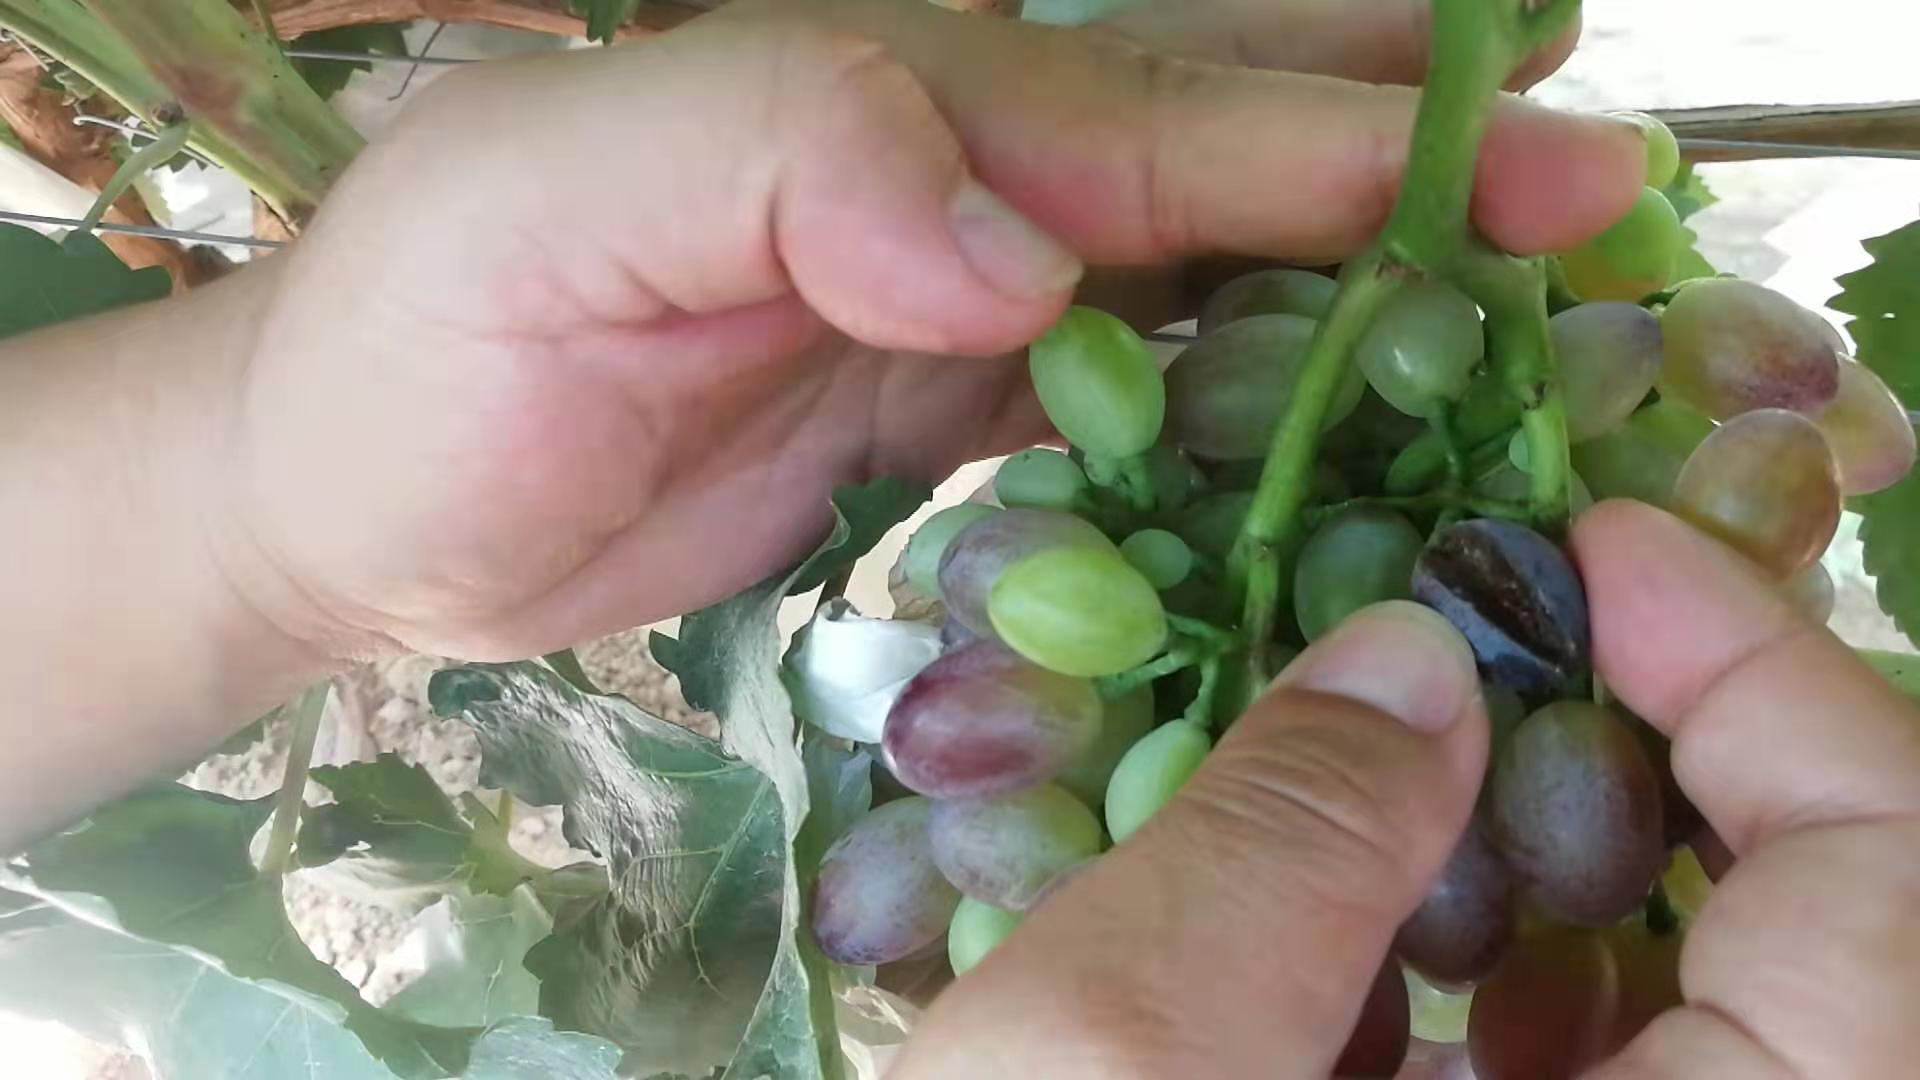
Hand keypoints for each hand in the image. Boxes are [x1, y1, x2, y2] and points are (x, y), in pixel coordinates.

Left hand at [215, 0, 1640, 662]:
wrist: (367, 490)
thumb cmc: (432, 342)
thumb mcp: (552, 209)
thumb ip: (785, 163)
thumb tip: (1024, 257)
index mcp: (886, 96)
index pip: (1153, 117)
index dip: (1348, 144)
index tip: (1548, 172)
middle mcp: (952, 176)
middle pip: (1215, 142)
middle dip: (1407, 149)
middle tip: (1606, 170)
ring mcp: (960, 295)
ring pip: (1200, 261)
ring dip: (1361, 262)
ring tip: (1526, 275)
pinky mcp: (946, 406)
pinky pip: (1133, 394)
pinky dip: (1250, 397)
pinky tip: (1344, 420)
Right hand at [891, 501, 1919, 1077]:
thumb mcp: (1102, 1073)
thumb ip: (1279, 840)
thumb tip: (1417, 661)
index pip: (1893, 899)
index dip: (1772, 678)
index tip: (1590, 545)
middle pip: (1848, 955)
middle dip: (1685, 754)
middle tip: (1510, 635)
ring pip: (1737, 1030)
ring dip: (1601, 864)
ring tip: (1425, 772)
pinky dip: (1530, 990)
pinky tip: (1381, 943)